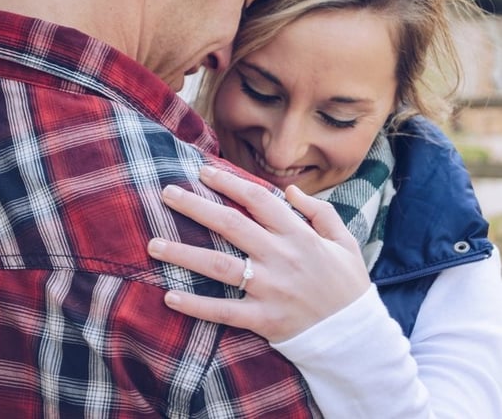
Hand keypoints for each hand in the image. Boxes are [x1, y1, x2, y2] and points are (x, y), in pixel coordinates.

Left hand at [148, 165, 370, 342]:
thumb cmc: (347, 284)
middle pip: (230, 225)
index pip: (257, 199)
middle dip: (195, 206)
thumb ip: (319, 211)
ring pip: (218, 266)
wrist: (356, 337)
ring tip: (152, 244)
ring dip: (183, 253)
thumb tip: (289, 191)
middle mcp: (280, 257)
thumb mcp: (344, 240)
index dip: (229, 182)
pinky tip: (170, 296)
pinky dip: (196, 305)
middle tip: (167, 193)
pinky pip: (223, 311)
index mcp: (298, 235)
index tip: (204, 172)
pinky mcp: (263, 319)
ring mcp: (269, 289)